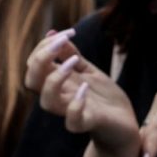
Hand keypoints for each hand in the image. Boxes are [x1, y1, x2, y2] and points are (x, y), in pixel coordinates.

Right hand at [30, 28, 139, 156]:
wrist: (125, 124)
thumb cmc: (103, 97)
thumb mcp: (88, 71)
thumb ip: (72, 56)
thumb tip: (55, 34)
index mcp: (58, 82)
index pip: (34, 64)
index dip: (43, 45)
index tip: (68, 32)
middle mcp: (61, 96)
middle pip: (32, 81)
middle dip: (40, 58)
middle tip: (62, 42)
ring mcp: (72, 111)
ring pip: (47, 102)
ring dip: (56, 79)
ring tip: (74, 62)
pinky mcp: (89, 123)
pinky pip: (72, 122)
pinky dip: (75, 105)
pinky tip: (85, 88)